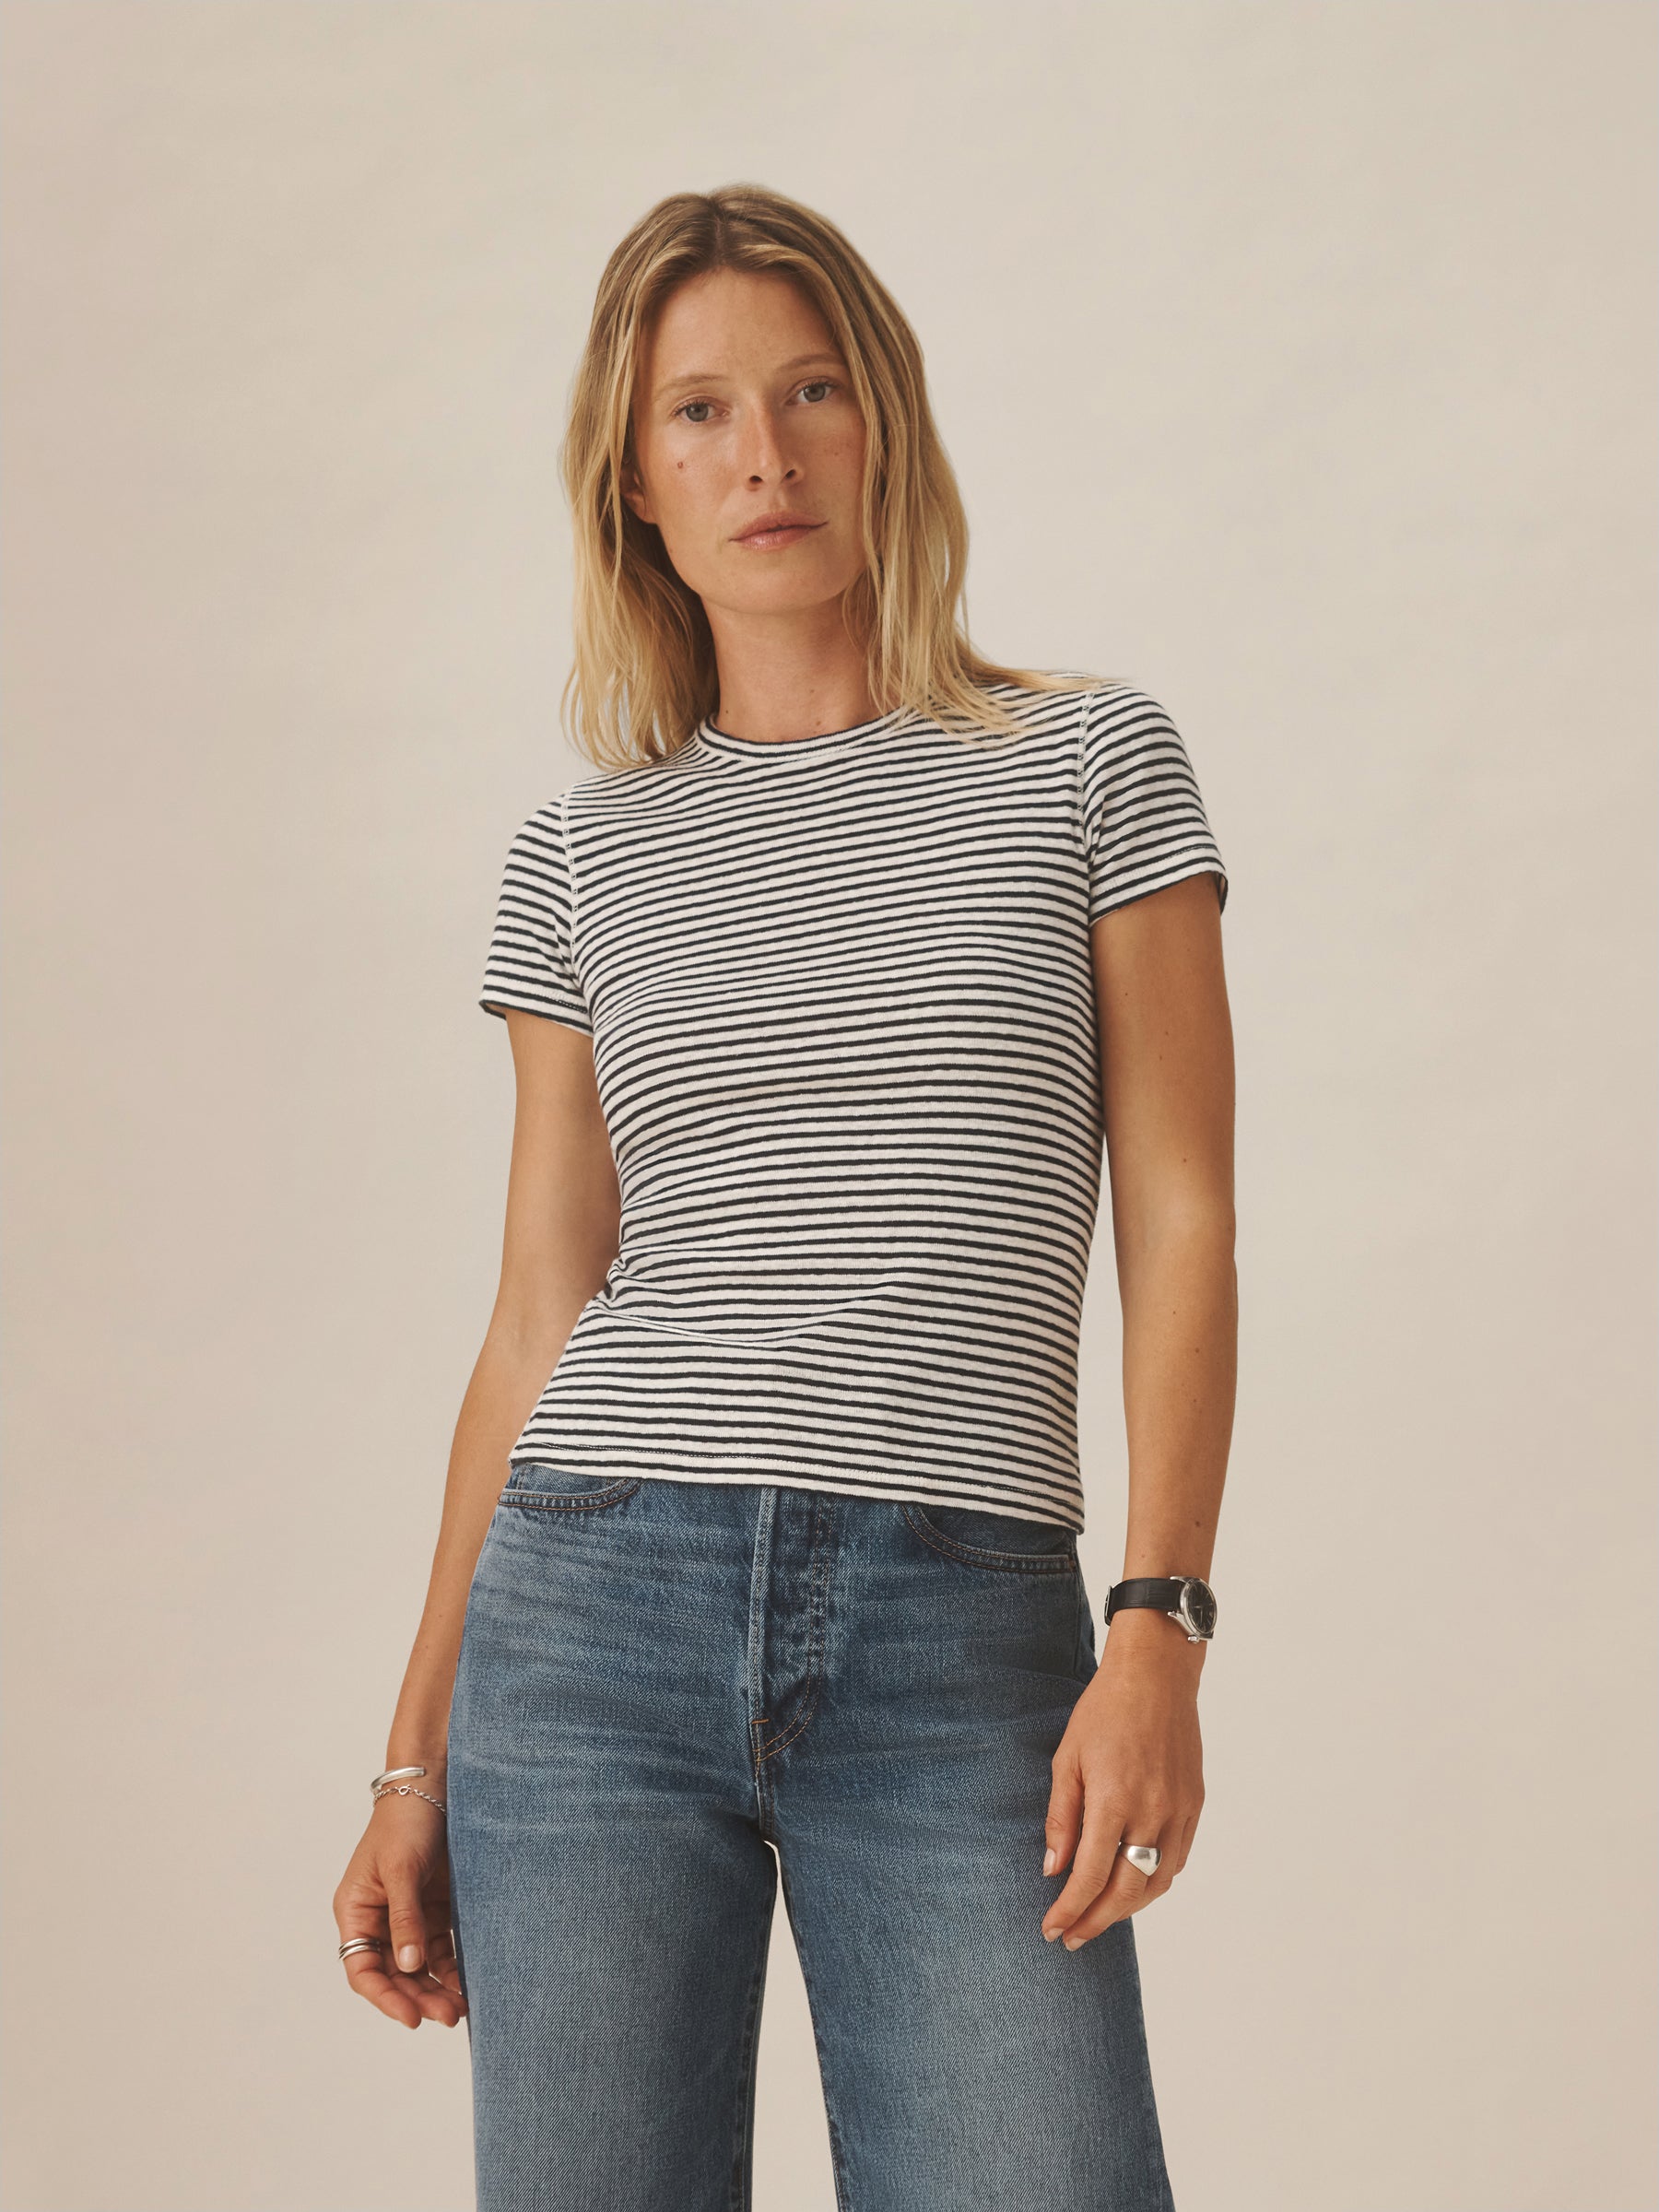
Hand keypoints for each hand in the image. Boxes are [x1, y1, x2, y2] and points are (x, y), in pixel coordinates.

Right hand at [333, 1785, 467, 2029]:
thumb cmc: (406, 1822)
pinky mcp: (435, 1907)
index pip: (362, 1968)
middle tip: (447, 2016)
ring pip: (419, 1965)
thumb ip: (405, 1919)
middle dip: (418, 1997)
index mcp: (357, 1910)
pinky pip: (441, 1946)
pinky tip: (467, 1981)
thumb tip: (408, 1967)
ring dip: (436, 1987)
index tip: (411, 2017)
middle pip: (394, 1973)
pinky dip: (452, 1966)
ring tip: (461, 2008)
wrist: (435, 1784)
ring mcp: (408, 1914)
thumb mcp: (401, 1870)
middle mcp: (379, 1918)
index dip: (385, 1997)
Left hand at [1040, 1611, 1204, 1948]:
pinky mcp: (1195, 1806)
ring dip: (1125, 1909)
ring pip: (1155, 1883)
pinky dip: (1153, 1883)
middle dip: (1095, 1921)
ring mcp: (1179, 1812)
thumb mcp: (1068, 1759)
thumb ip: (1062, 1818)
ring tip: (1098, 1917)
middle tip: (1071, 1937)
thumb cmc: (1104, 1711)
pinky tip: (1132, 1887)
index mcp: (1113, 1800)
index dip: (1069, 1910)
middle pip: (1125, 1892)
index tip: (1051, 1929)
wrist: (1156, 1676)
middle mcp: (1151, 1812)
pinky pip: (1175, 1860)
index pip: (1088, 1877)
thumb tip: (1054, 1870)